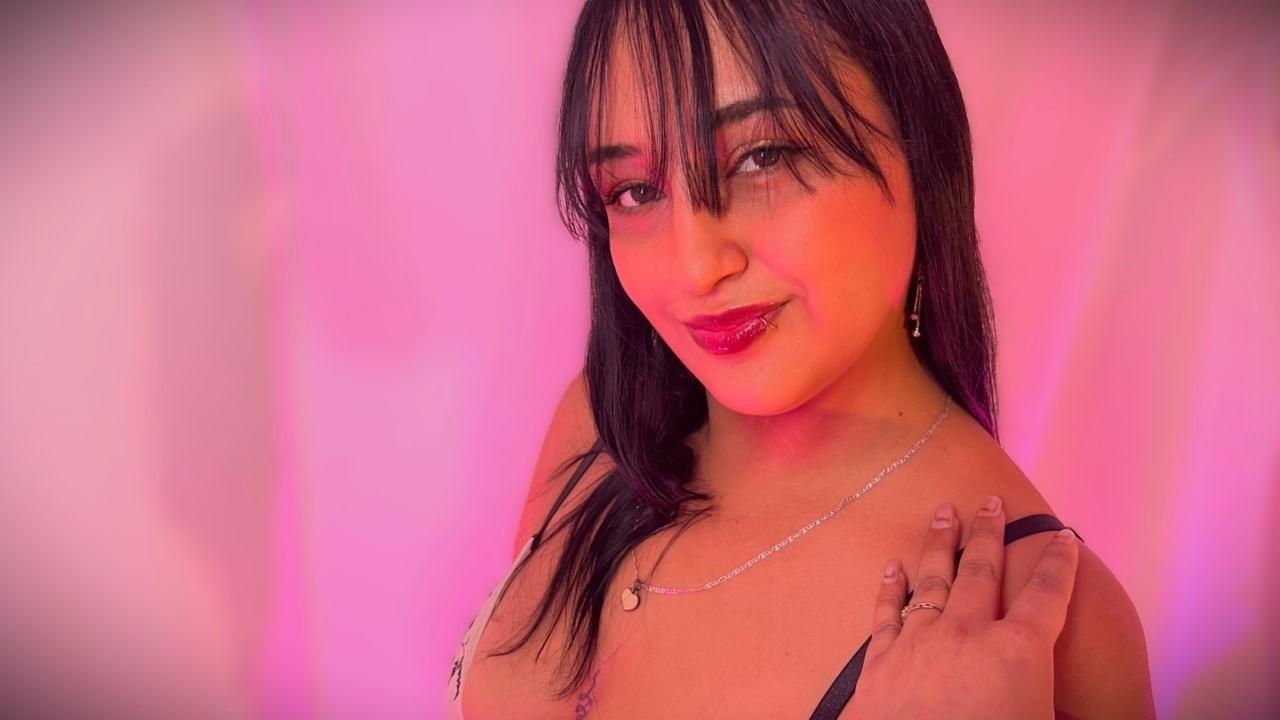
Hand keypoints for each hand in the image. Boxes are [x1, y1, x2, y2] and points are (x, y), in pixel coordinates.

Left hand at [845, 497, 1079, 718]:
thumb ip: (1057, 705)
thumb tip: (1083, 710)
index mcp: (1018, 652)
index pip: (1047, 595)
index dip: (1060, 564)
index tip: (1063, 537)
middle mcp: (968, 634)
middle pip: (983, 571)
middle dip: (990, 533)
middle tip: (990, 501)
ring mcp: (920, 641)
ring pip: (933, 579)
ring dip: (941, 542)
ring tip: (944, 511)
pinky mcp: (881, 659)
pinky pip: (887, 611)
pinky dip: (891, 586)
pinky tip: (892, 565)